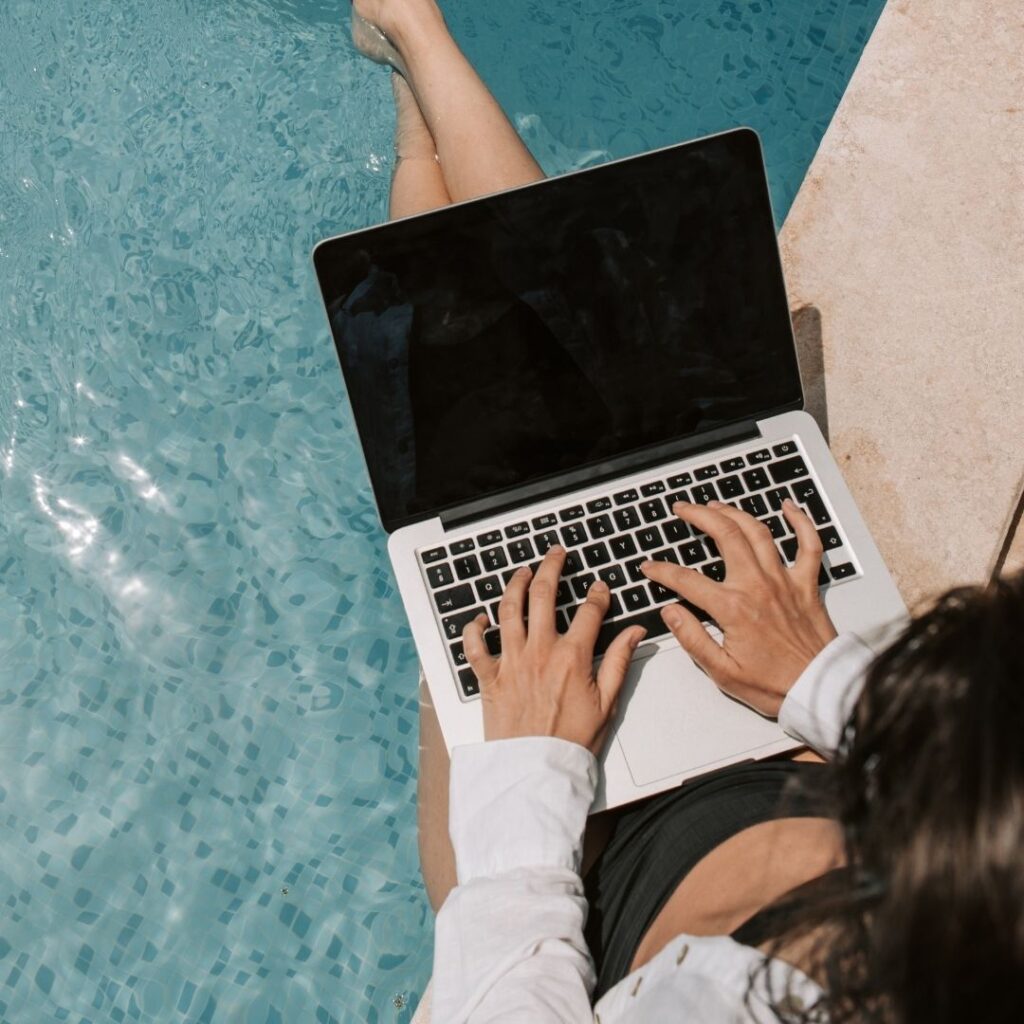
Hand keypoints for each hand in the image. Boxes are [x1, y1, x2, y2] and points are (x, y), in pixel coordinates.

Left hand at [462, 547, 646, 757]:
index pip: (589, 611)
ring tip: (522, 572)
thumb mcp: (608, 702)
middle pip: (544, 595)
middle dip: (552, 568)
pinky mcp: (489, 678)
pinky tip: (480, 618)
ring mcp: (511, 662)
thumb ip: (620, 662)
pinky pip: (475, 646)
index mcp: (572, 657)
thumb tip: (636, 633)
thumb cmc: (572, 741)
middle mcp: (539, 651)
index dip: (597, 594)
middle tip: (556, 554)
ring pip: (508, 609)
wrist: (537, 770)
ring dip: (515, 585)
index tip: (599, 587)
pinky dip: (474, 628)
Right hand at [641, 499, 837, 716]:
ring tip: (716, 505)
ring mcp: (784, 581)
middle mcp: (758, 586)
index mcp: (734, 608)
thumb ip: (692, 638)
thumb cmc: (775, 685)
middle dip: (699, 515)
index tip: (650, 567)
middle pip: (725, 535)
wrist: (819, 690)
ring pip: (758, 532)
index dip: (663, 570)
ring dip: (734, 512)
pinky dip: (801, 522)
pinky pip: (809, 544)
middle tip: (683, 508)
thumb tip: (671, 613)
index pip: (687, 579)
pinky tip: (789, 507)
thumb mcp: (722, 671)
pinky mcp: (807, 585)